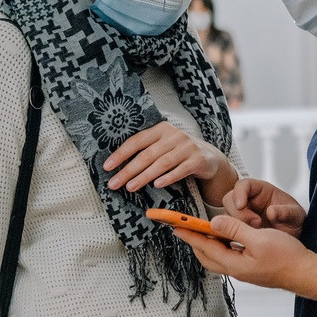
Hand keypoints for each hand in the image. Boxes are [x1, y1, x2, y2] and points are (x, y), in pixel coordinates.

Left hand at [105, 121, 232, 192]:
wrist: (209, 157)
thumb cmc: (178, 153)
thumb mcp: (164, 145)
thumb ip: (146, 149)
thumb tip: (117, 165)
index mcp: (162, 129)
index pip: (137, 141)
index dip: (121, 154)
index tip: (107, 167)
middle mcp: (175, 135)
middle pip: (148, 154)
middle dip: (129, 170)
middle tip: (114, 183)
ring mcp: (188, 147)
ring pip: (162, 163)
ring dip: (144, 176)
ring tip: (131, 187)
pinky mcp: (198, 159)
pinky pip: (181, 170)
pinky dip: (169, 177)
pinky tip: (157, 185)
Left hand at [174, 215, 314, 290]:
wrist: (305, 273)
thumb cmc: (286, 256)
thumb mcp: (260, 238)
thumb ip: (236, 230)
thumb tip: (214, 222)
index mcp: (234, 263)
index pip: (205, 247)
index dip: (190, 235)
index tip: (175, 226)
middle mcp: (236, 269)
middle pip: (207, 256)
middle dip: (195, 242)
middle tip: (185, 229)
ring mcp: (244, 271)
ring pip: (218, 258)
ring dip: (208, 245)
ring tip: (203, 232)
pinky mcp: (252, 269)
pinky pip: (229, 257)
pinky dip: (222, 247)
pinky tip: (228, 240)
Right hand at [223, 178, 305, 237]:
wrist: (294, 236)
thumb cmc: (294, 220)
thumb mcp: (296, 215)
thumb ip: (286, 212)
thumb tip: (272, 212)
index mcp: (262, 191)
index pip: (243, 185)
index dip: (239, 193)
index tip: (241, 205)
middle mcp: (250, 201)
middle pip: (230, 199)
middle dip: (238, 213)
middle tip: (255, 223)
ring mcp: (243, 215)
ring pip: (227, 215)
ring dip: (236, 225)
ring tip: (256, 232)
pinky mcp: (239, 228)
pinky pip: (228, 229)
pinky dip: (232, 234)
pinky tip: (244, 239)